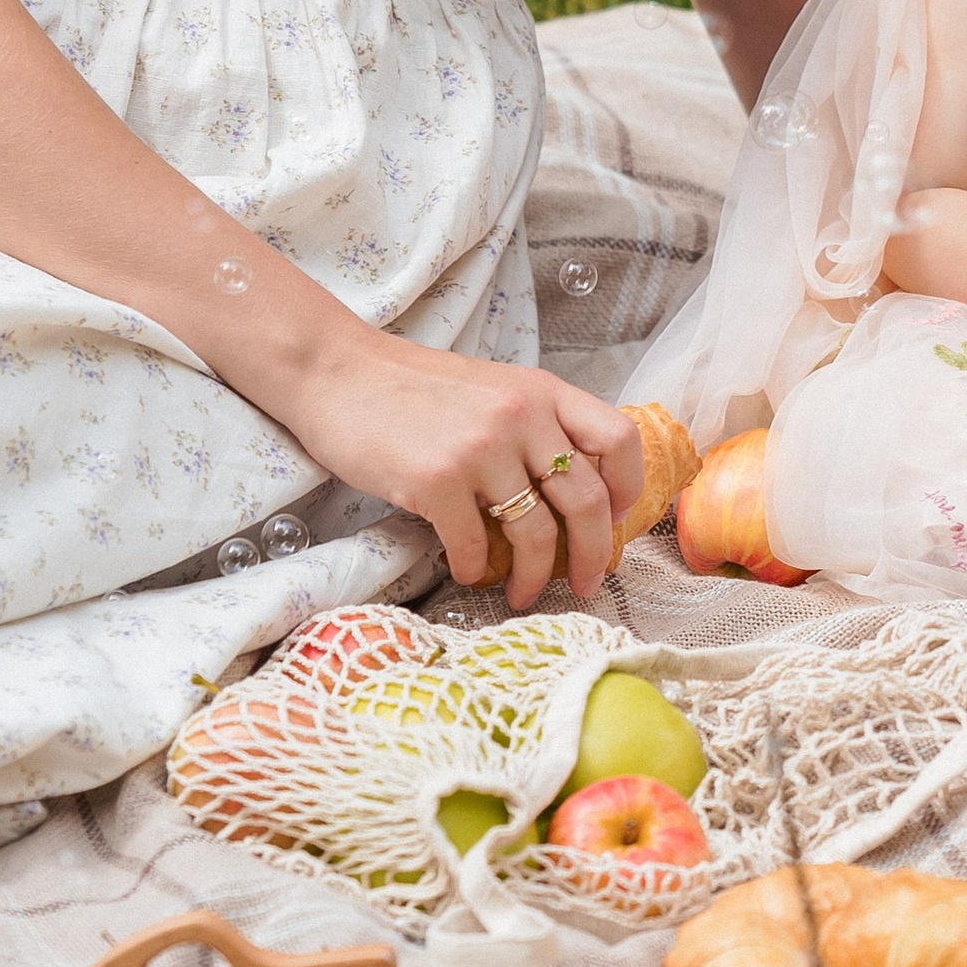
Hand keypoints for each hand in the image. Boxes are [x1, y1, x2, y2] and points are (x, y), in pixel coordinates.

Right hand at [272, 322, 644, 605]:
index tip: (615, 522)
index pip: (618, 440)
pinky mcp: (436, 479)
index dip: (626, 489)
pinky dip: (475, 569)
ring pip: (536, 533)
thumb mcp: (494, 390)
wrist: (339, 372)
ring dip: (534, 576)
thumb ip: (535, 426)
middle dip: (594, 553)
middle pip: (586, 499)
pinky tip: (467, 571)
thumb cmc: (414, 388)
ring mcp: (480, 448)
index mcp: (542, 391)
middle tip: (585, 582)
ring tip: (524, 594)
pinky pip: (474, 544)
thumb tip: (573, 492)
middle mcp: (521, 415)